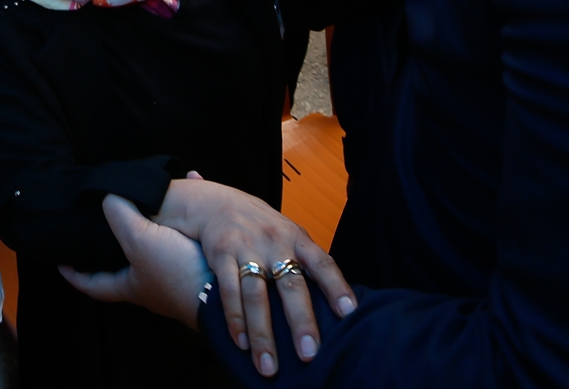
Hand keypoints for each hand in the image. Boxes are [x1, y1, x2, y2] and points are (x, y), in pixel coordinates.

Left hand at [59, 195, 209, 330]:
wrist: (222, 290)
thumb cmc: (177, 273)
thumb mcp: (140, 242)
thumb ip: (121, 217)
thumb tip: (108, 196)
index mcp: (130, 285)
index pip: (93, 284)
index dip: (75, 273)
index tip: (62, 261)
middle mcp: (150, 282)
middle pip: (124, 262)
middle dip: (117, 241)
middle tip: (109, 219)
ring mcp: (174, 273)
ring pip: (156, 242)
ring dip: (154, 221)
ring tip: (153, 196)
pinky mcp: (197, 262)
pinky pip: (185, 232)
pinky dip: (185, 213)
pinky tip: (193, 191)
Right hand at [154, 177, 356, 376]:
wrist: (218, 202)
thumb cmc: (262, 227)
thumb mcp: (288, 235)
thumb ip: (305, 262)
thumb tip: (332, 301)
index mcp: (297, 238)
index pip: (322, 262)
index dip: (336, 286)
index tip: (350, 312)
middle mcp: (275, 242)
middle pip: (290, 284)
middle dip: (301, 321)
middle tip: (310, 353)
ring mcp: (248, 248)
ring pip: (257, 295)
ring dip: (263, 334)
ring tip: (268, 366)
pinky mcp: (222, 255)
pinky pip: (228, 291)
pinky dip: (235, 320)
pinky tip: (241, 343)